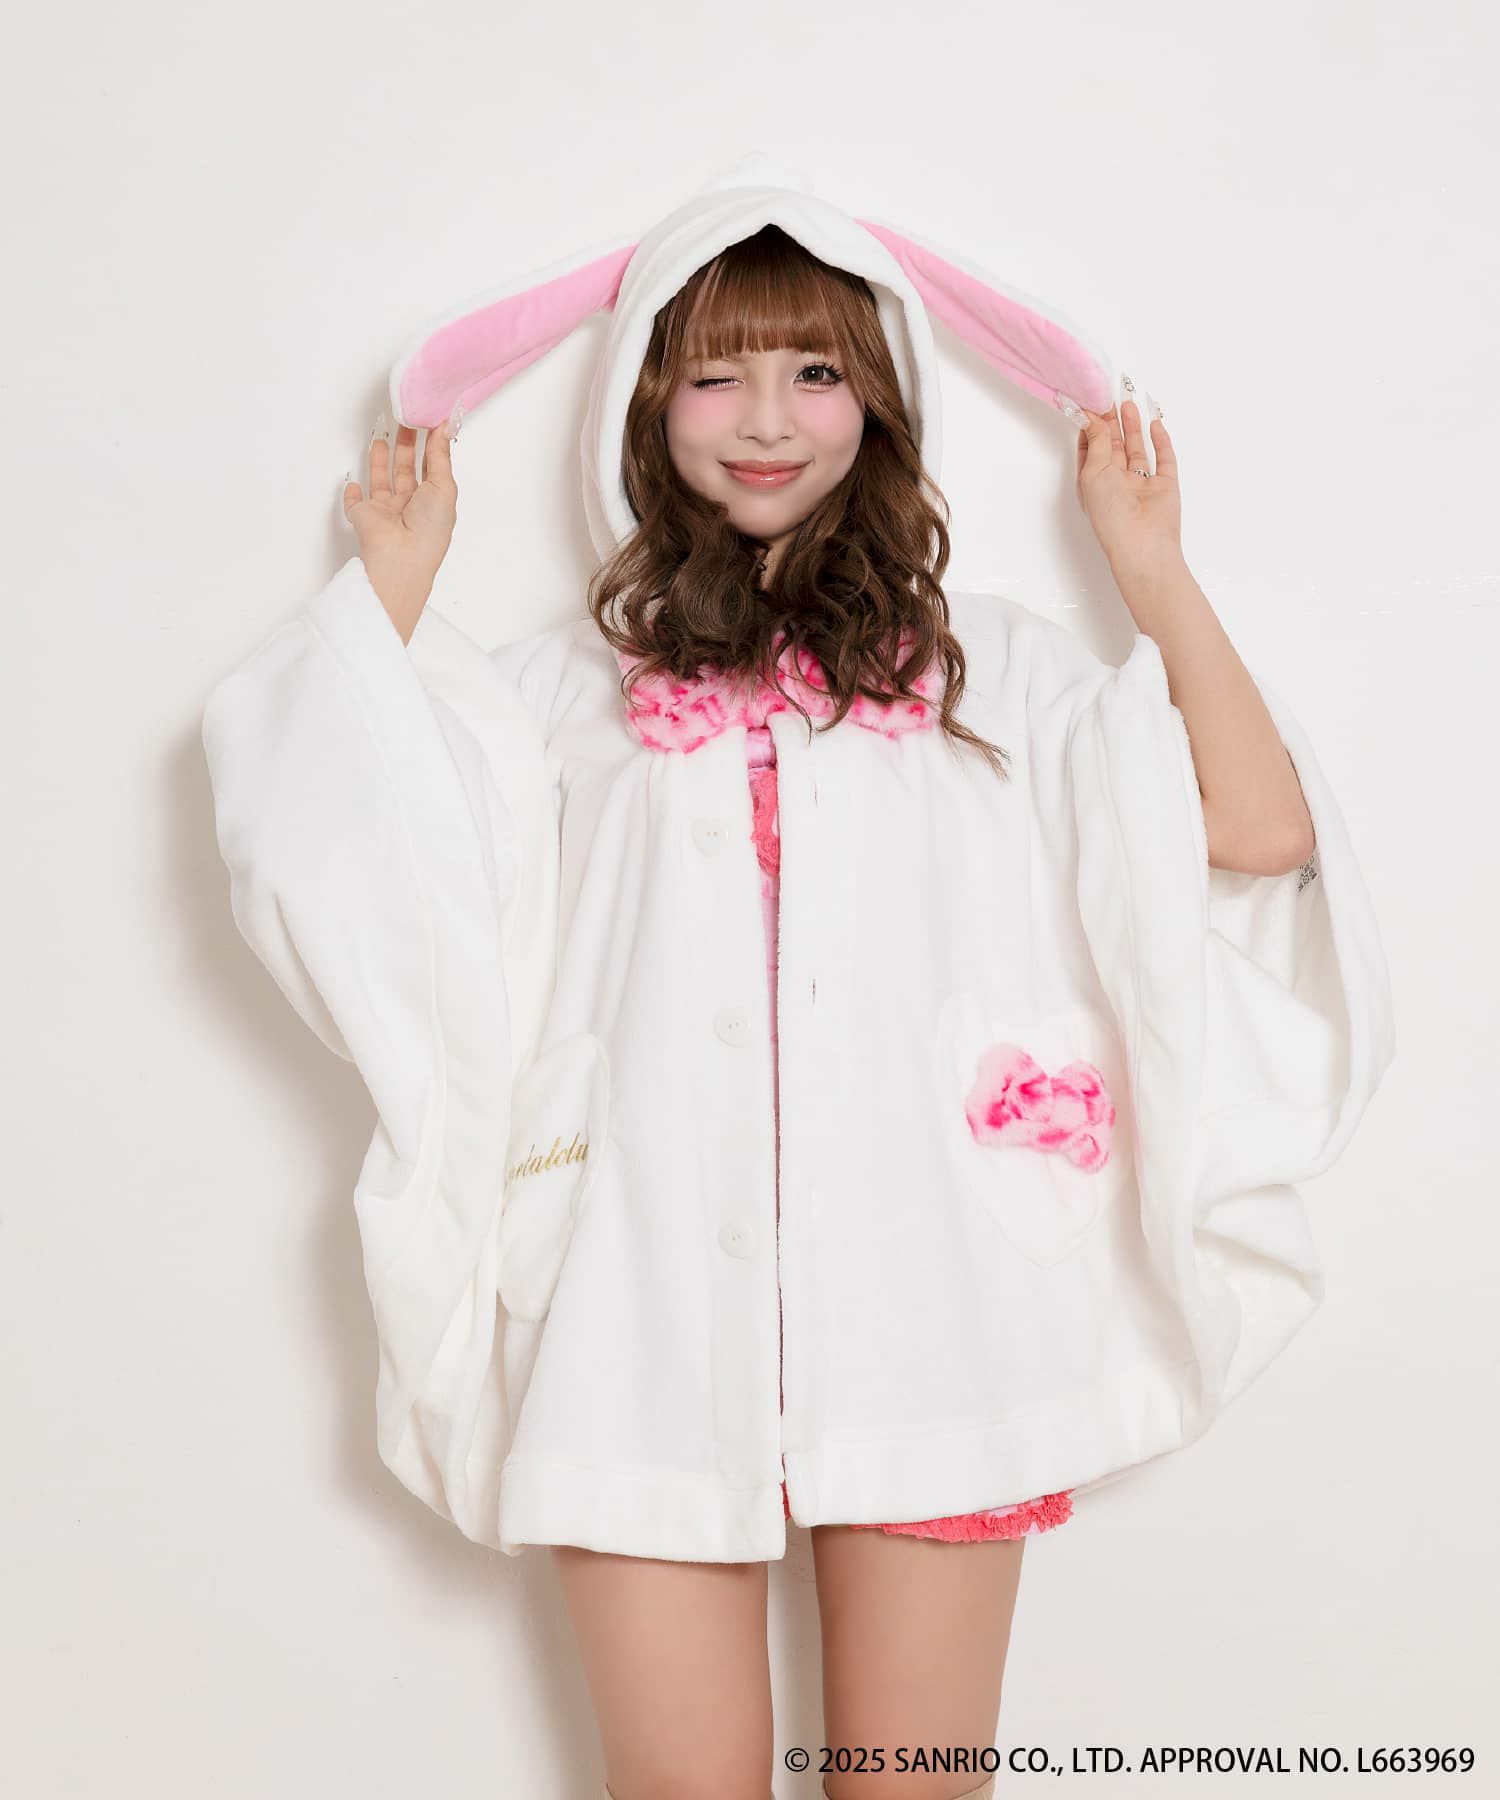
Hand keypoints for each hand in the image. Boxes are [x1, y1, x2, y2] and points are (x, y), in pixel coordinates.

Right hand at [342, 415, 458, 643]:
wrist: (401, 558)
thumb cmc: (428, 530)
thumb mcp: (443, 487)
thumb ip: (439, 456)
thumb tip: (442, 429)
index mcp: (432, 502)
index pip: (431, 469)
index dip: (430, 447)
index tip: (429, 423)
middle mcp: (409, 506)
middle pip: (407, 470)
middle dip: (407, 445)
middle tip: (407, 419)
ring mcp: (385, 511)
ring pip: (382, 479)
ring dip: (382, 457)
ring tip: (385, 431)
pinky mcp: (363, 516)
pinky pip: (355, 503)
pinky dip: (352, 493)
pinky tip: (354, 480)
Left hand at [1074, 393, 1182, 574]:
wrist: (1142, 543)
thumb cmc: (1111, 513)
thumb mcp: (1095, 471)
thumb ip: (1097, 442)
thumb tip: (1091, 416)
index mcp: (1093, 483)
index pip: (1090, 450)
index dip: (1090, 428)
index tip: (1089, 404)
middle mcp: (1116, 483)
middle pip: (1113, 446)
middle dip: (1111, 422)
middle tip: (1110, 396)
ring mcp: (1141, 484)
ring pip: (1137, 450)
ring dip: (1133, 427)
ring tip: (1127, 403)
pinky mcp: (1164, 485)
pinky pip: (1164, 459)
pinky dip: (1160, 441)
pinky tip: (1154, 424)